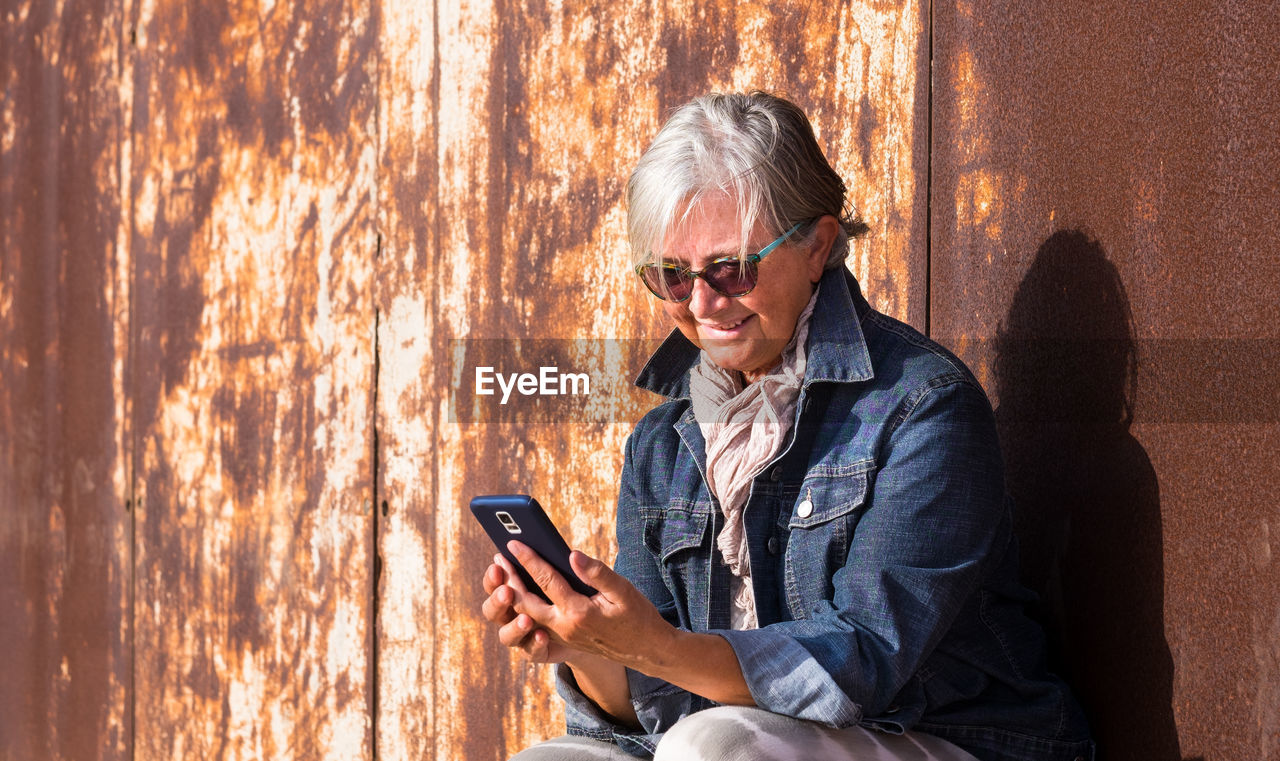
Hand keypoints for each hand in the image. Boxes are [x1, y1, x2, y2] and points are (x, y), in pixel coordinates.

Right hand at [480, 553, 578, 662]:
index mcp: (520, 589)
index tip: (500, 558)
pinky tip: (543, 636)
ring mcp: (527, 635)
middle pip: (493, 610)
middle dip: (497, 600)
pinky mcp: (541, 651)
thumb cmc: (589, 597)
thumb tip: (575, 556)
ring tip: (526, 620)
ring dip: (513, 627)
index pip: (500, 581)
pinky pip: (531, 652)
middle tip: (506, 591)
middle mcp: (517, 613)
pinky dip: (535, 645)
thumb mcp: (587, 580)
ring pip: (506, 635)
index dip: (497, 573)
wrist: (599, 630)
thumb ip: (583, 568)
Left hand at [505, 540, 676, 670]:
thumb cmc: (637, 616)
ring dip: (512, 594)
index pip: (546, 580)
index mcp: (578, 613)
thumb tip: (572, 555)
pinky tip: (518, 589)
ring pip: (526, 615)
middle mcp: (564, 627)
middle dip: (510, 578)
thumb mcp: (623, 591)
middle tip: (498, 558)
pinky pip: (535, 623)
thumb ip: (597, 572)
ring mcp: (561, 635)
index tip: (513, 543)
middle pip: (526, 601)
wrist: (646, 651)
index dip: (528, 559)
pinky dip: (523, 606)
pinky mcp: (562, 639)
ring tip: (503, 572)